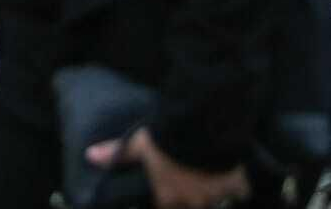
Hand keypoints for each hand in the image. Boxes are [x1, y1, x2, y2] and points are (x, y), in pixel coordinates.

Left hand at [86, 129, 248, 208]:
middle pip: (193, 207)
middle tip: (189, 187)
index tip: (166, 198)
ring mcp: (217, 195)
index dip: (165, 203)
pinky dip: (238, 187)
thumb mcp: (139, 144)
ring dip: (213, 194)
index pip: (164, 208)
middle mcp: (192, 200)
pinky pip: (240, 192)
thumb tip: (90, 156)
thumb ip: (117, 154)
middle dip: (191, 201)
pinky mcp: (237, 186)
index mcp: (168, 194)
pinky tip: (236, 179)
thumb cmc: (166, 138)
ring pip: (216, 202)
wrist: (201, 129)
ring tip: (209, 181)